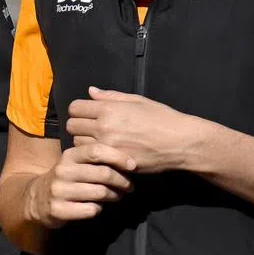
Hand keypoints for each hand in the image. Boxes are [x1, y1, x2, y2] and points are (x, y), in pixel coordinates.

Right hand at [27, 142, 135, 227]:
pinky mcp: (59, 209)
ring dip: (114, 196)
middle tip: (130, 186)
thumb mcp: (74, 163)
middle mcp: (63, 171)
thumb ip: (94, 159)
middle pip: (102, 173)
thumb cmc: (65, 179)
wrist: (37, 199)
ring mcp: (59, 190)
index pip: (96, 151)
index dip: (117, 157)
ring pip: (100, 193)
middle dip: (122, 181)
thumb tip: (127, 160)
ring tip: (118, 196)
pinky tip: (98, 206)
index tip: (133, 165)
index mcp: (68, 155)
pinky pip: (90, 210)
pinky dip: (99, 209)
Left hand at [67, 87, 207, 173]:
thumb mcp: (137, 100)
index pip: (74, 108)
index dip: (79, 110)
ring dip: (84, 141)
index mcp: (108, 109)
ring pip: (78, 144)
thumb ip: (110, 96)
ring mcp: (108, 147)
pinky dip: (95, 156)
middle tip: (89, 128)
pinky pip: (93, 158)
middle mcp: (104, 127)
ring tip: (98, 141)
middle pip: (72, 126)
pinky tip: (104, 153)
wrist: (181, 142)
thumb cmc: (161, 117)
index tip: (86, 113)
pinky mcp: (115, 162)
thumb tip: (91, 92)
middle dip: (78, 125)